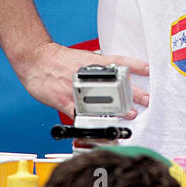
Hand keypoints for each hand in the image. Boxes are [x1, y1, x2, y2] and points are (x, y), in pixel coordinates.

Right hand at [19, 41, 149, 117]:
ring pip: (101, 101)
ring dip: (117, 109)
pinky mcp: (66, 102)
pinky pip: (82, 114)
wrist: (36, 60)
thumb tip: (113, 69)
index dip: (135, 66)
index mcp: (92, 62)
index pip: (119, 62)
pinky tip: (103, 128)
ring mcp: (77, 89)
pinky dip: (93, 123)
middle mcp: (87, 75)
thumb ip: (97, 66)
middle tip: (147, 99)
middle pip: (114, 85)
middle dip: (133, 93)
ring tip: (130, 114)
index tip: (150, 70)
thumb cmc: (58, 60)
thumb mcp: (81, 58)